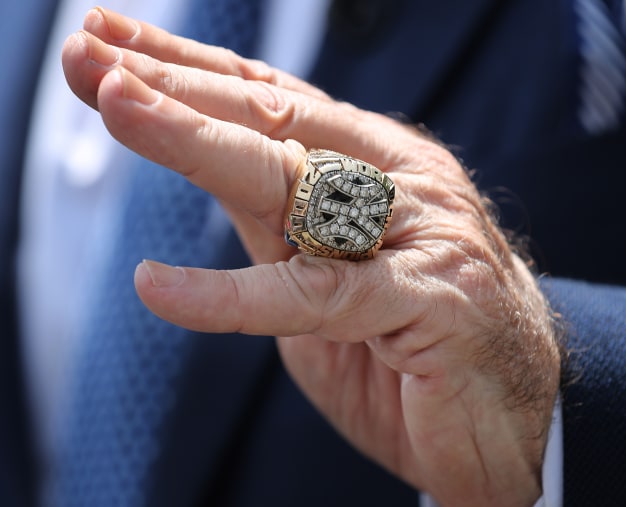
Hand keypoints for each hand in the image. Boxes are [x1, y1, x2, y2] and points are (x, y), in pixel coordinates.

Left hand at [62, 8, 559, 505]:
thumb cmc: (408, 344)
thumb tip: (191, 157)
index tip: (110, 46)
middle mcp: (403, 183)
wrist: (506, 417)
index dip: (191, 69)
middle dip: (180, 86)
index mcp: (381, 166)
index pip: (276, 103)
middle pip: (280, 121)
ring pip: (300, 180)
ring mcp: (422, 234)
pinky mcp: (427, 302)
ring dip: (200, 141)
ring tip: (117, 106)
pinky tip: (161, 288)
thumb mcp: (324, 268)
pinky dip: (235, 294)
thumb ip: (272, 218)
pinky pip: (318, 294)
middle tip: (91, 57)